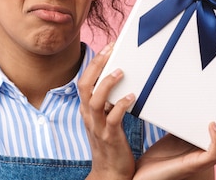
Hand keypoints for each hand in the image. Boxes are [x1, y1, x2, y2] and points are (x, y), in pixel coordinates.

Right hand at [79, 42, 135, 179]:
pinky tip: (131, 97)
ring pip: (94, 101)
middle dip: (96, 66)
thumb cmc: (111, 144)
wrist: (110, 173)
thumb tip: (118, 82)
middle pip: (84, 86)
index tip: (107, 48)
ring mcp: (98, 127)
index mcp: (86, 111)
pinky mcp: (110, 137)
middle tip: (110, 50)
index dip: (94, 64)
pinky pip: (113, 119)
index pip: (84, 81)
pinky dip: (121, 105)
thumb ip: (108, 103)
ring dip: (106, 84)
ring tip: (120, 71)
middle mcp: (89, 117)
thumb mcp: (104, 120)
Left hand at [134, 94, 215, 179]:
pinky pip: (214, 153)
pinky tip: (211, 125)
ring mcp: (205, 159)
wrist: (146, 172)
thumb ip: (185, 117)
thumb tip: (188, 94)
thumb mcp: (176, 129)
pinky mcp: (196, 164)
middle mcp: (211, 152)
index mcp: (210, 143)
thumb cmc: (160, 153)